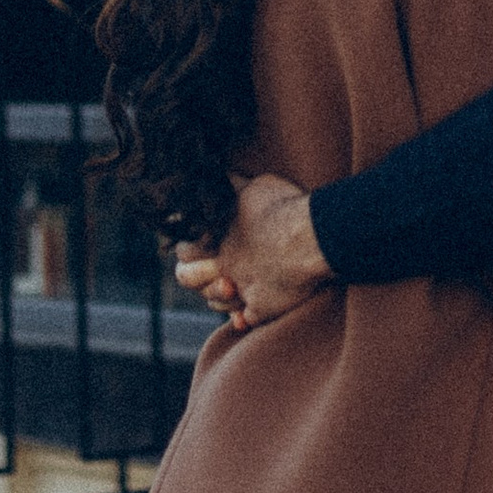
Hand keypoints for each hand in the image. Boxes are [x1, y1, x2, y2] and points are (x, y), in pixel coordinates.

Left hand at [176, 173, 328, 327]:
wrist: (308, 238)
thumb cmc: (282, 208)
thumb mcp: (256, 185)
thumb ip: (234, 184)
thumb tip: (219, 171)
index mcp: (217, 236)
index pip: (184, 248)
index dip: (187, 248)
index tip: (200, 245)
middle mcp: (223, 265)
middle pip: (188, 278)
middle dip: (193, 275)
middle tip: (213, 268)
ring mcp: (239, 289)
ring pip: (214, 303)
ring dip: (220, 297)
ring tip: (232, 288)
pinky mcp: (259, 308)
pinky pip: (243, 320)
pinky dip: (242, 320)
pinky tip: (244, 317)